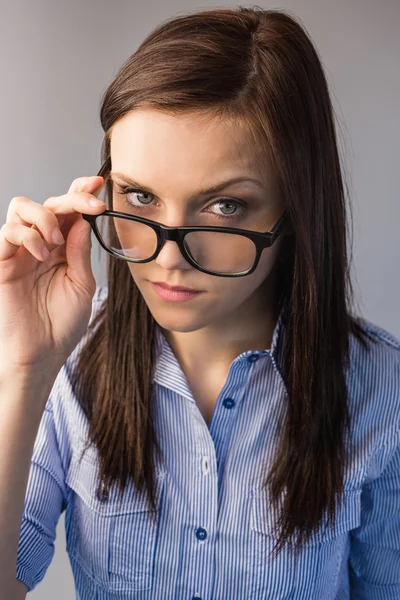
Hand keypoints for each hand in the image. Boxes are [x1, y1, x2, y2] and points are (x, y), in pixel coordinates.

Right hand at [0, 175, 107, 375]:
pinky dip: (29, 235)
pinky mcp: (2, 262)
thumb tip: (82, 221)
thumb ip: (79, 252)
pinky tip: (43, 253)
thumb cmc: (61, 324)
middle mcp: (40, 245)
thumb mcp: (82, 285)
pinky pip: (8, 232)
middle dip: (72, 197)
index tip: (99, 184)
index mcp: (62, 249)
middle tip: (91, 205)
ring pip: (22, 207)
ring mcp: (20, 252)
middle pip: (48, 202)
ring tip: (58, 241)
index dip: (80, 192)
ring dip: (46, 216)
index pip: (68, 212)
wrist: (42, 354)